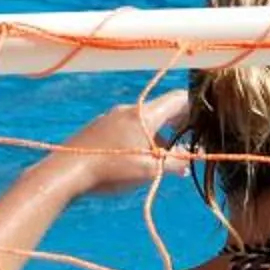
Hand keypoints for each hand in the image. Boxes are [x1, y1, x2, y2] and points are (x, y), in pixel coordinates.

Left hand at [60, 91, 190, 193]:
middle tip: (188, 142)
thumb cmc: (112, 168)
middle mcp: (129, 109)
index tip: (203, 123)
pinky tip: (135, 158)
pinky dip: (139, 137)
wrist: (66, 171)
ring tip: (162, 157)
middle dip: (178, 124)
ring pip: (143, 120)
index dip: (195, 107)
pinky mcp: (98, 127)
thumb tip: (188, 162)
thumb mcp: (150, 170)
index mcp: (145, 114)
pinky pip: (127, 126)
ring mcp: (111, 117)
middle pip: (162, 109)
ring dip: (158, 135)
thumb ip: (174, 164)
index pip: (178, 98)